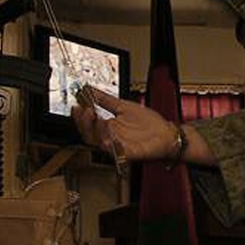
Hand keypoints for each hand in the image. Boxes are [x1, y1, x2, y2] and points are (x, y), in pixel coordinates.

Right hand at [71, 89, 216, 167]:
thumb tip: (89, 90)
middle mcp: (110, 138)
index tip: (77, 106)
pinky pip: (115, 151)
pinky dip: (110, 144)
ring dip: (95, 130)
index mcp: (108, 127)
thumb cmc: (148, 123)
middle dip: (84, 123)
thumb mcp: (124, 106)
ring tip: (95, 117)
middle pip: (89, 135)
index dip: (80, 117)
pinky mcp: (128, 153)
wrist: (166, 133)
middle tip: (85, 111)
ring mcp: (118, 146)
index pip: (88, 124)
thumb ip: (106, 100)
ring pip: (99, 143)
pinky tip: (106, 136)